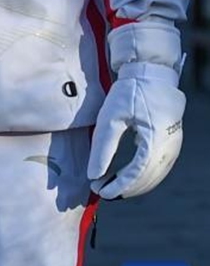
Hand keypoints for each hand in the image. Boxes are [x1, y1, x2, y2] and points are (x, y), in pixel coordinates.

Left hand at [87, 20, 185, 199]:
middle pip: (147, 179)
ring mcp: (173, 146)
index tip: (100, 191)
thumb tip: (93, 174)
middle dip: (124, 189)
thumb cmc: (131, 91)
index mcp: (155, 140)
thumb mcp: (111, 116)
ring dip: (133, 185)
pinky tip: (125, 177)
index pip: (137, 174)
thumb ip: (103, 147)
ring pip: (155, 176)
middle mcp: (169, 147)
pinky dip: (142, 177)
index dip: (119, 187)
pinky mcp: (171, 143)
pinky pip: (158, 168)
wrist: (152, 74)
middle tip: (101, 191)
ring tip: (110, 186)